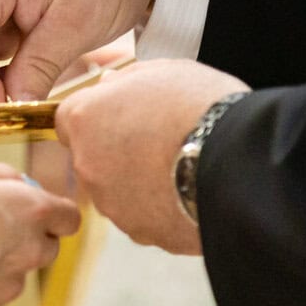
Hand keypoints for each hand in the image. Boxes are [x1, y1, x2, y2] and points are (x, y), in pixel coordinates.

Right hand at [0, 160, 82, 305]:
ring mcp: (8, 288)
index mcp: (31, 211)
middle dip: (25, 240)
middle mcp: (29, 252)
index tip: (34, 213)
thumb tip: (18, 184)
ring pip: (13, 275)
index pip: (70, 218)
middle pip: (46, 249)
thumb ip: (1, 176)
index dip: (52, 214)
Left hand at [55, 60, 248, 254]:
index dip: (97, 117)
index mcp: (85, 119)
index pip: (69, 120)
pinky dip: (162, 208)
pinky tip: (191, 192)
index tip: (122, 116)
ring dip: (139, 182)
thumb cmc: (200, 107)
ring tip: (182, 167)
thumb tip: (110, 85)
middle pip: (92, 158)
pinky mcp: (140, 233)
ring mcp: (112, 205)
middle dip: (117, 151)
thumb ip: (127, 80)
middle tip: (159, 141)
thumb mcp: (163, 72)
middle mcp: (88, 166)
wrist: (236, 164)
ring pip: (118, 191)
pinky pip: (145, 218)